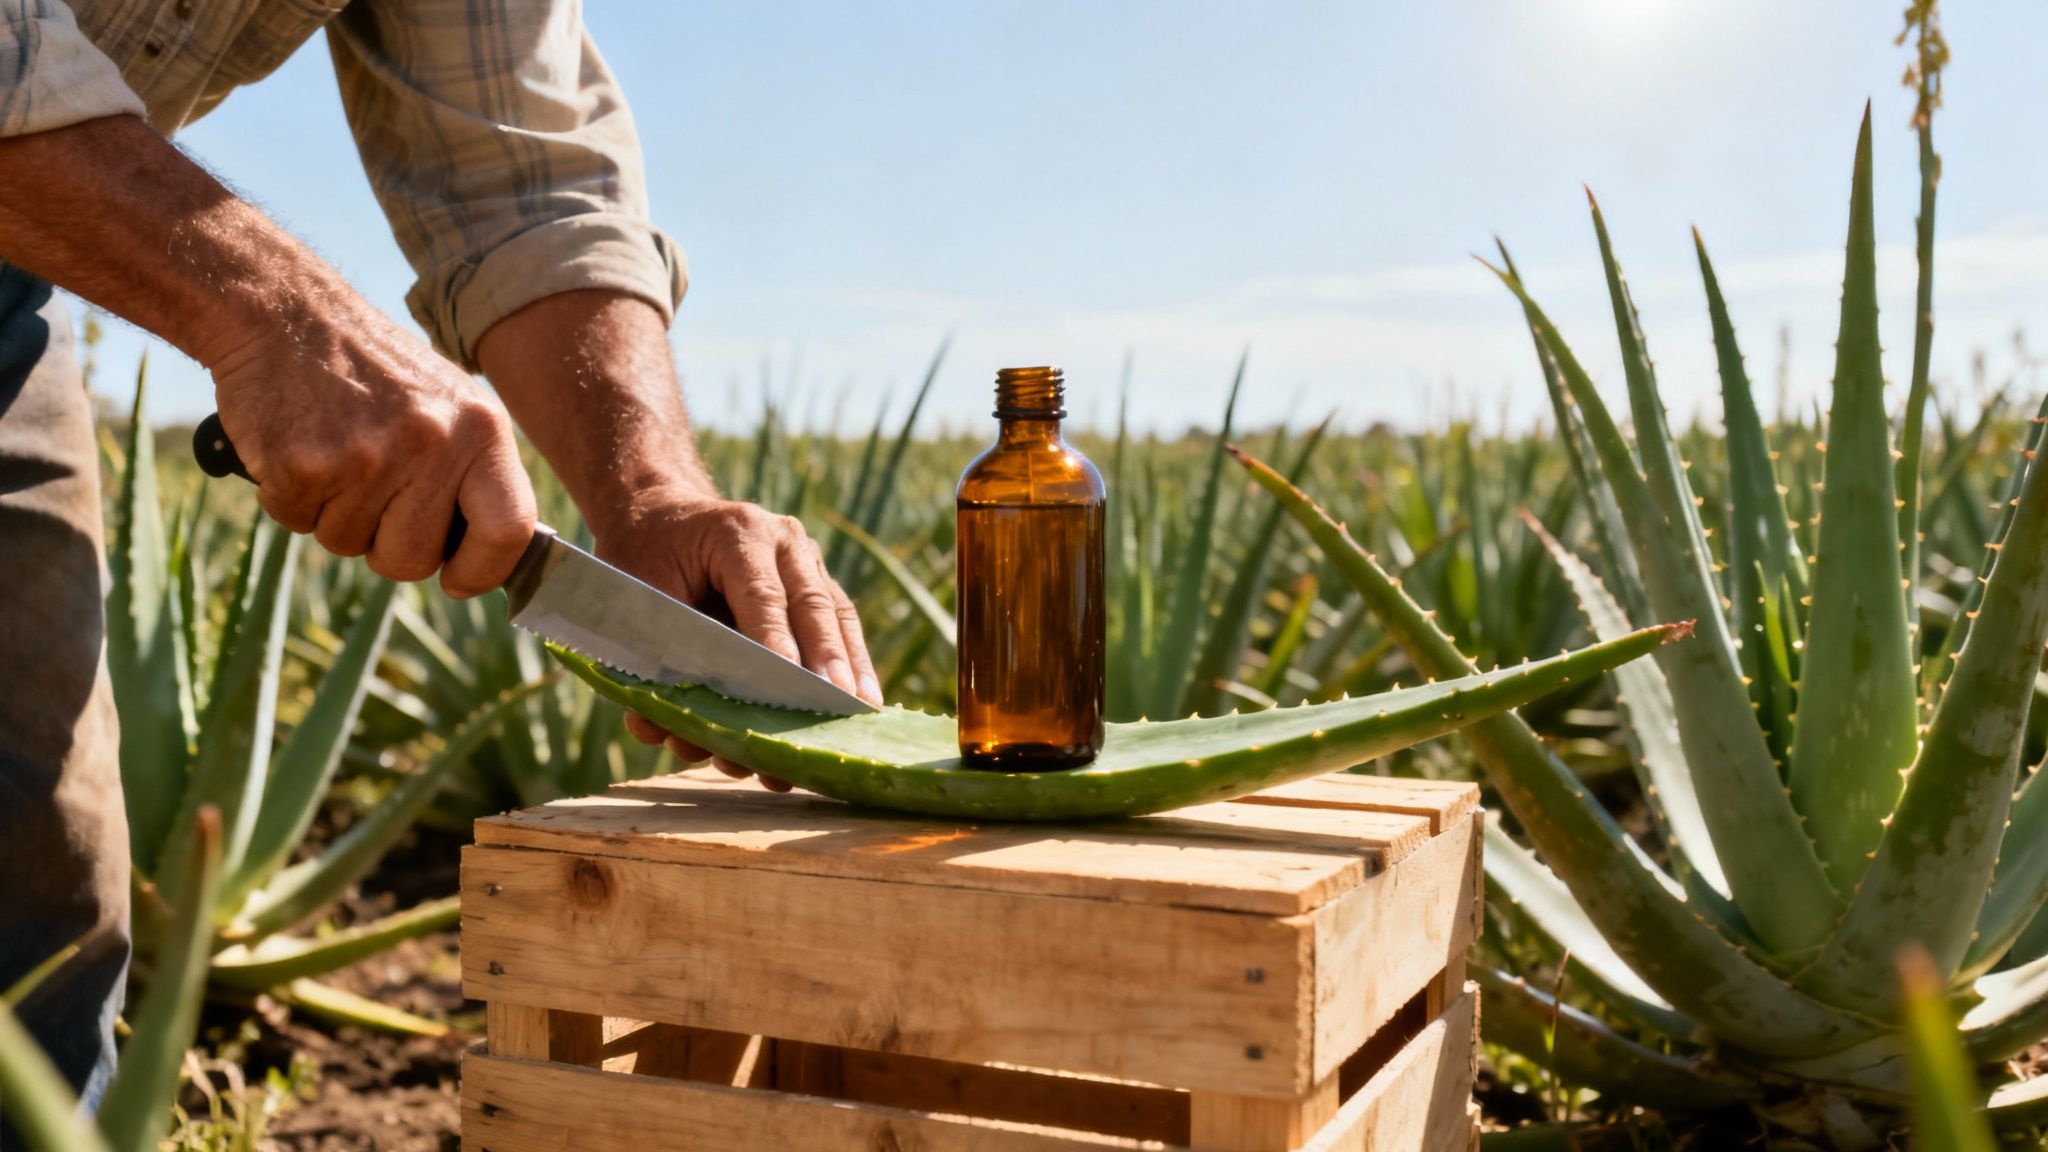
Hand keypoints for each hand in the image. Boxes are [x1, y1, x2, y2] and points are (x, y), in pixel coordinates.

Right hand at [207, 291, 537, 598]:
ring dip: (334, 515)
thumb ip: (473, 473)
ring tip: (334, 452)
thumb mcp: (449, 405)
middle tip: (370, 493)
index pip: (510, 529)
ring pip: (349, 545)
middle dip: (386, 546)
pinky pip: (297, 523)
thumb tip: (491, 555)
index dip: (485, 569)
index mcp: (482, 429)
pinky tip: (298, 445)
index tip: (459, 580)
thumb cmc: (373, 370)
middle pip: (414, 559)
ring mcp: (367, 455)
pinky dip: (290, 498)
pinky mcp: (304, 464)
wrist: (285, 312)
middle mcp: (433, 442)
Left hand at [600, 488, 882, 789]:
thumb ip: (663, 645)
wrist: (657, 514)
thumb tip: (670, 723)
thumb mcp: (638, 592)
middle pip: (812, 604)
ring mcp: (803, 556)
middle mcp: (780, 538)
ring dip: (851, 665)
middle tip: (839, 703)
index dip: (776, 643)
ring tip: (863, 708)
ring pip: (836, 612)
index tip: (790, 685)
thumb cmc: (641, 557)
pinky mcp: (814, 577)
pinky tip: (865, 695)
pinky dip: (851, 658)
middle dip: (827, 659)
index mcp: (733, 531)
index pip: (761, 596)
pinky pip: (839, 619)